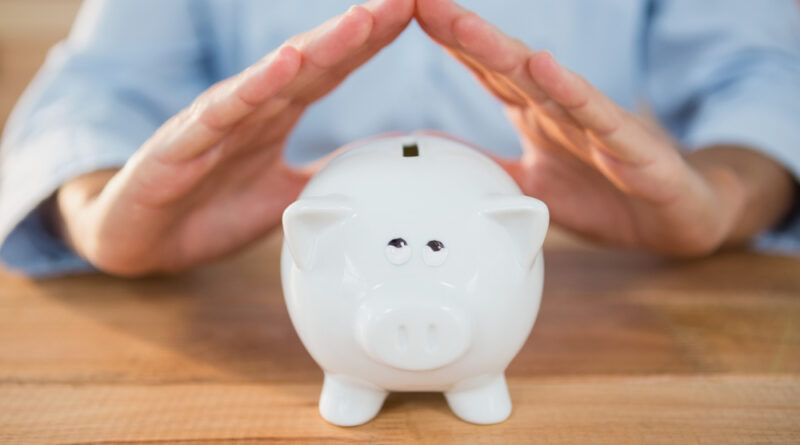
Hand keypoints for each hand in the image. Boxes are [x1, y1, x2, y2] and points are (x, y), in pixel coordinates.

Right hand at [55, 0, 414, 275]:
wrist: (142, 242)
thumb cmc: (210, 212)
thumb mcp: (288, 196)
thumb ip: (330, 173)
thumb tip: (382, 163)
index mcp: (277, 115)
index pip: (333, 70)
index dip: (373, 42)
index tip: (413, 12)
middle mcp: (251, 107)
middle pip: (314, 60)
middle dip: (360, 29)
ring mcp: (217, 121)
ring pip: (275, 76)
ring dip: (320, 47)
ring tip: (362, 20)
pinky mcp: (182, 145)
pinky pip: (222, 112)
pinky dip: (255, 87)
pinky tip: (285, 64)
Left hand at [416, 0, 794, 254]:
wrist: (676, 219)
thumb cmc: (604, 194)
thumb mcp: (530, 187)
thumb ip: (487, 168)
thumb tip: (436, 158)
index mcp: (536, 114)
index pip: (486, 72)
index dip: (449, 44)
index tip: (409, 12)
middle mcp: (561, 108)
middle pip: (505, 64)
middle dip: (462, 33)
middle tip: (423, 1)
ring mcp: (595, 123)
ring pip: (544, 82)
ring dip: (502, 52)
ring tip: (464, 25)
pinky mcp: (631, 147)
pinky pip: (599, 117)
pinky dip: (572, 92)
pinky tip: (546, 67)